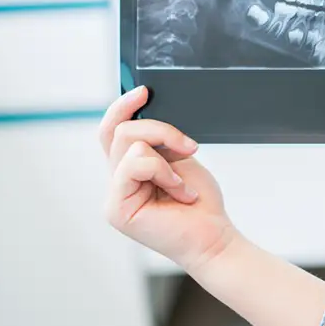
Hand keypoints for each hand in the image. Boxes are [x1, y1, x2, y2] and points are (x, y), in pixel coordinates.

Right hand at [99, 87, 236, 272]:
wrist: (213, 235)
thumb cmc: (199, 201)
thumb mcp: (180, 158)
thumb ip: (159, 141)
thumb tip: (144, 111)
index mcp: (128, 167)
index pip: (111, 129)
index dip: (122, 106)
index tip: (145, 90)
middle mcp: (116, 180)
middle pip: (119, 130)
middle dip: (160, 129)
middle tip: (189, 147)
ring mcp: (113, 195)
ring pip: (129, 143)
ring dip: (167, 157)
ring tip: (184, 182)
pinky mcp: (116, 208)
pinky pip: (135, 165)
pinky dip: (164, 172)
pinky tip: (180, 191)